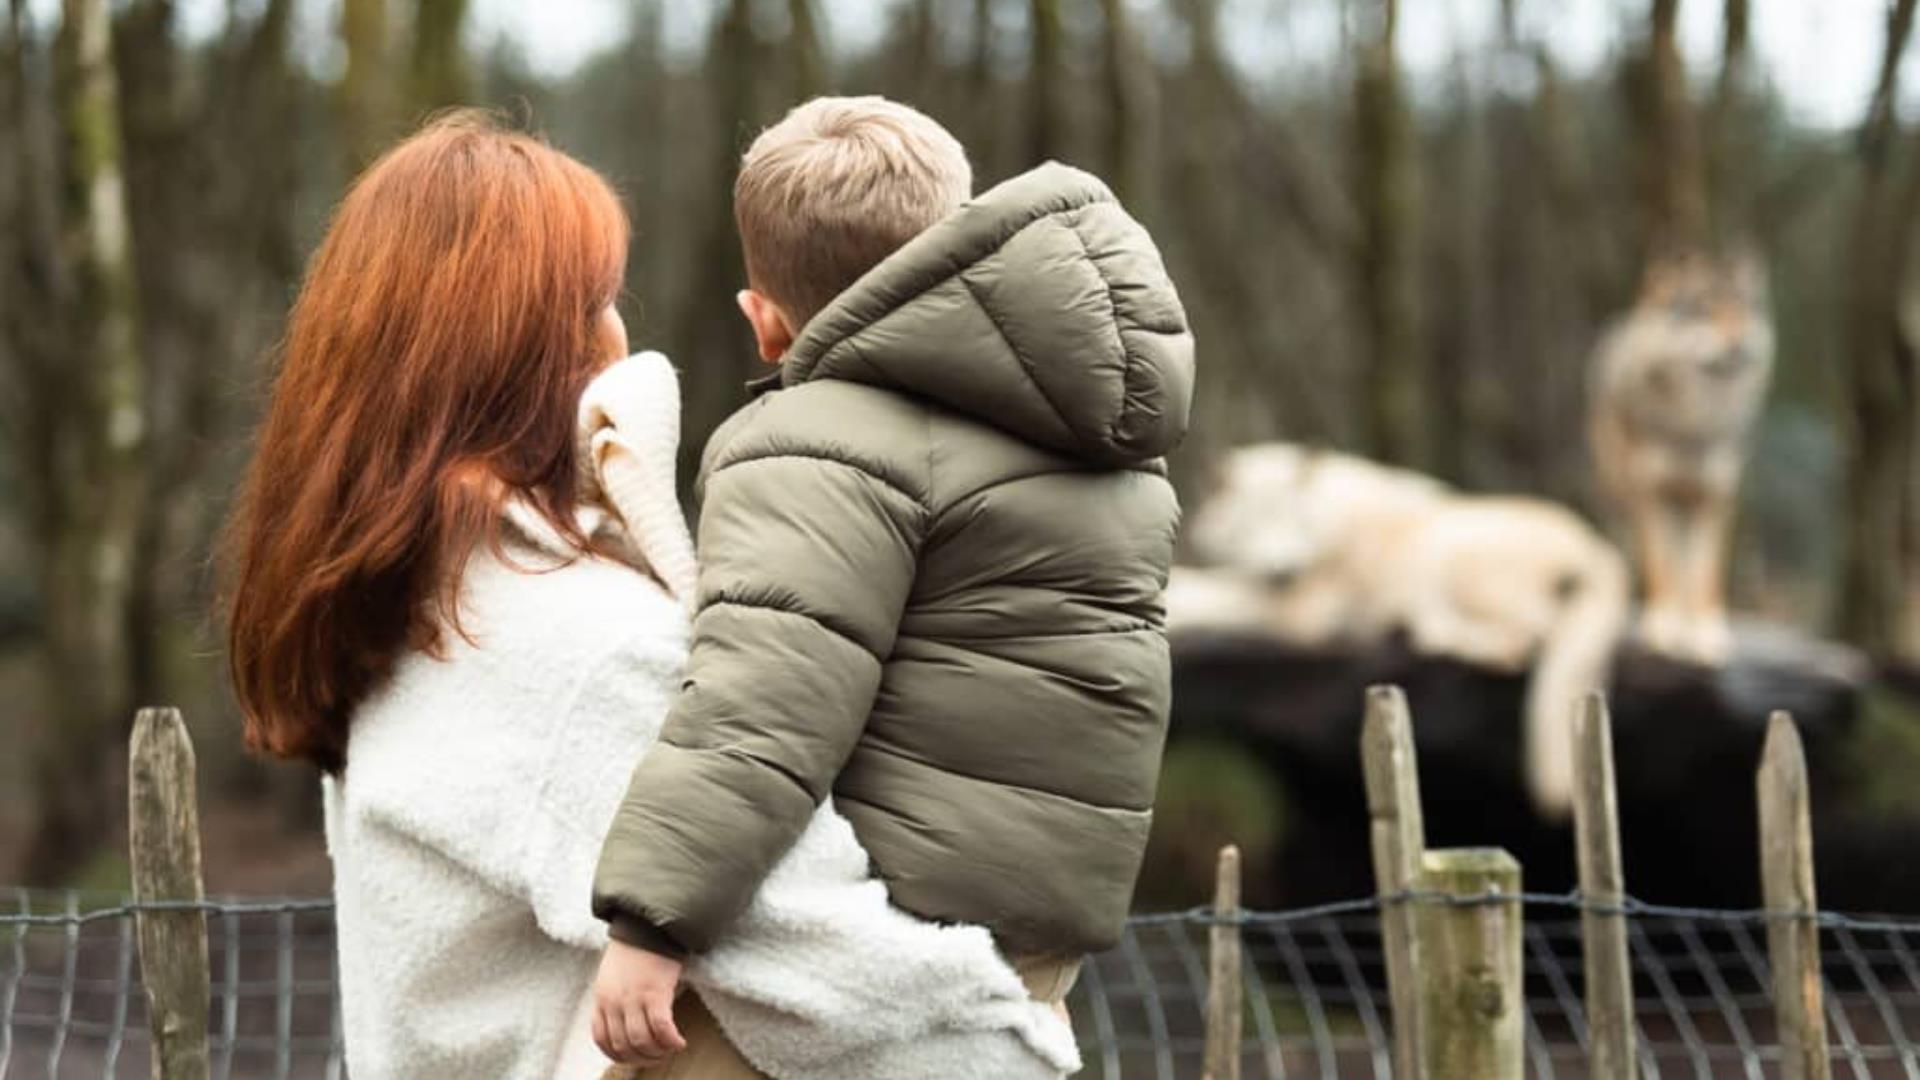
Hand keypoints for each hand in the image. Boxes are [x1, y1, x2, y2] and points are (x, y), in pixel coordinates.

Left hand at [591, 940, 688, 1065]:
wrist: (648, 924)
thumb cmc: (634, 948)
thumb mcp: (612, 976)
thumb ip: (615, 999)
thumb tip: (627, 1024)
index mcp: (601, 998)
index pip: (602, 1040)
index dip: (619, 1055)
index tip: (634, 1057)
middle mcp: (614, 1002)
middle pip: (623, 1046)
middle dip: (641, 1058)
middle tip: (657, 1056)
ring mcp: (634, 999)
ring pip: (641, 1041)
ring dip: (657, 1052)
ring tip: (669, 1049)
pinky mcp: (656, 993)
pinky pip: (662, 1029)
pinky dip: (671, 1041)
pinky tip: (679, 1042)